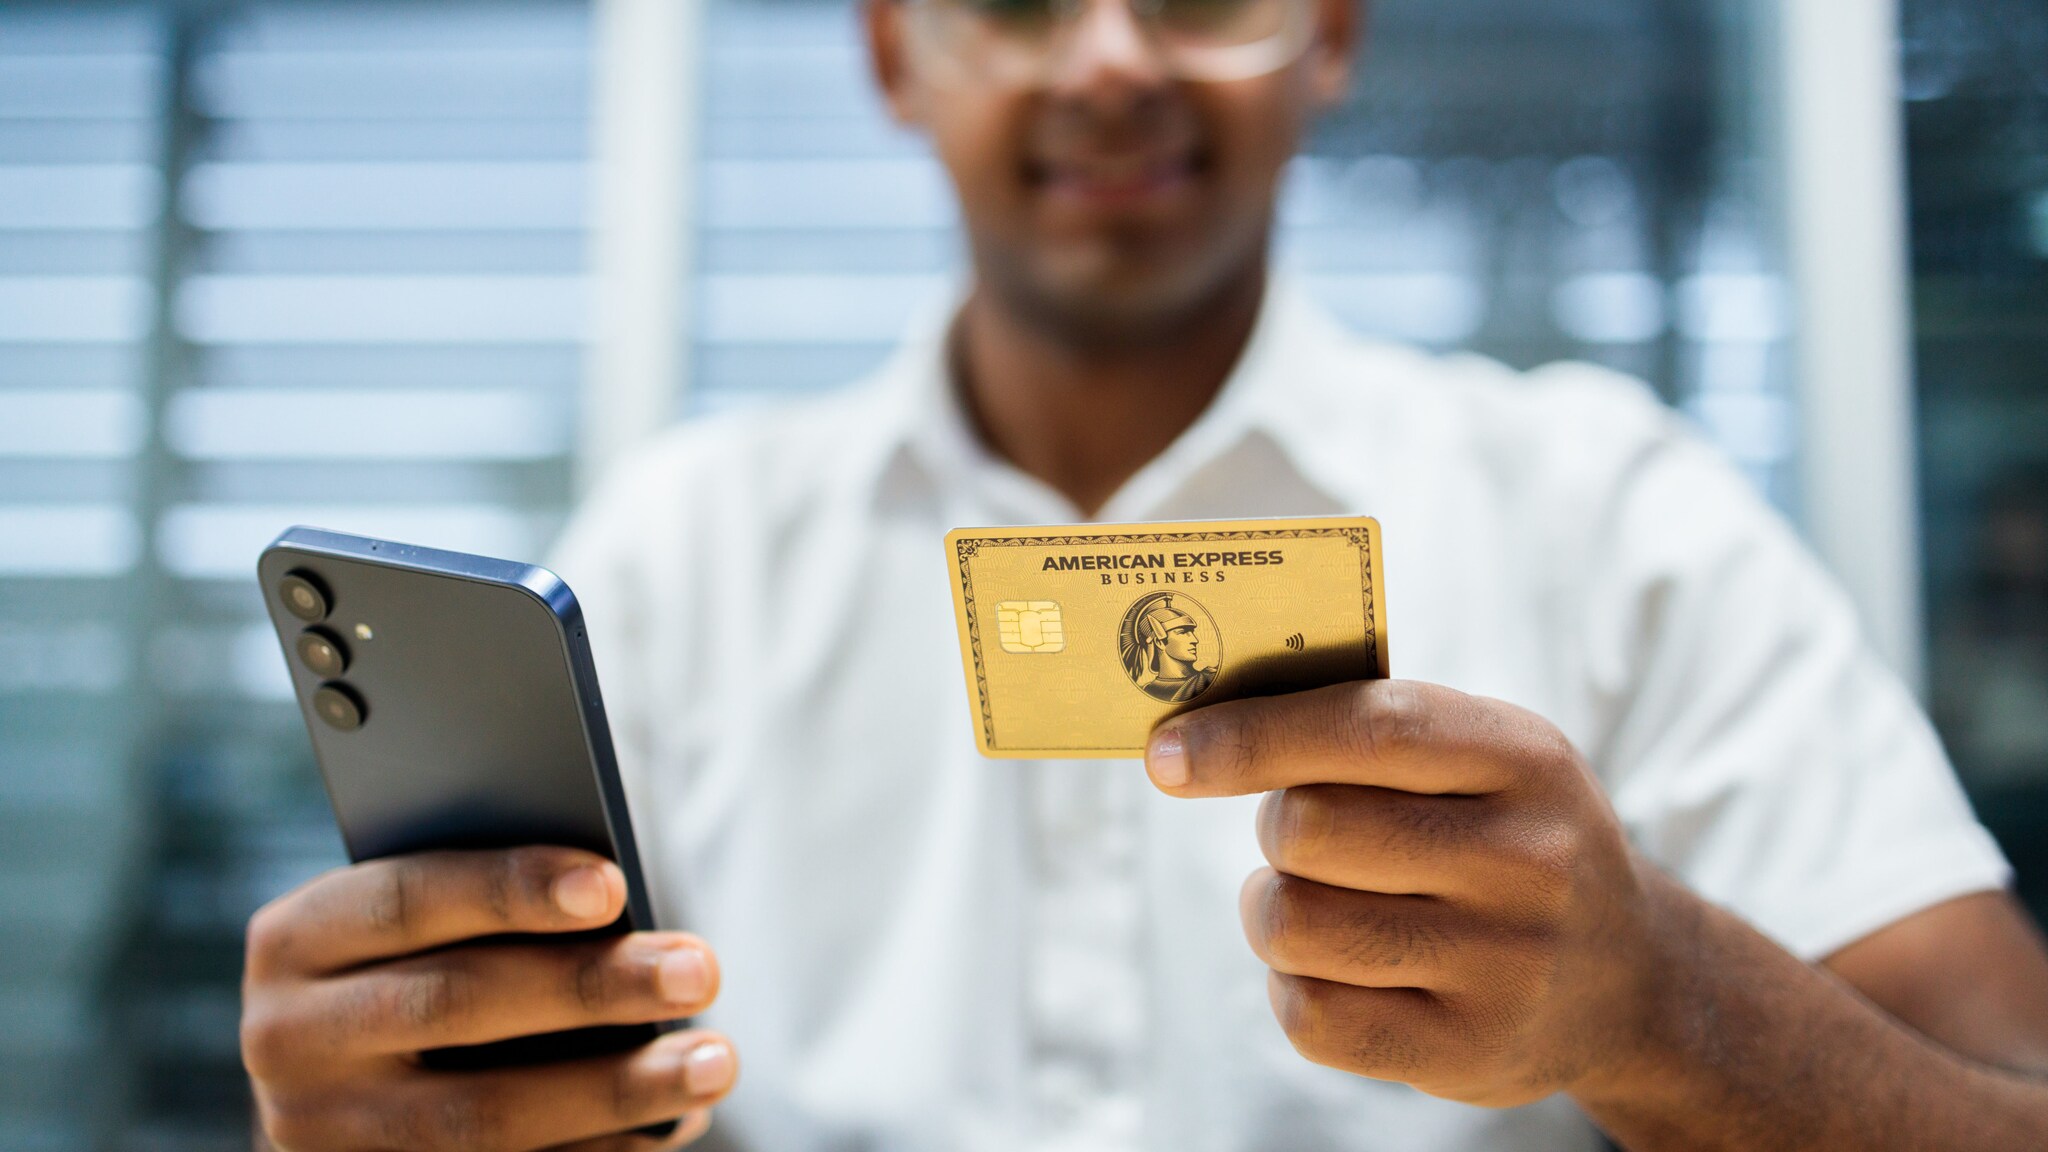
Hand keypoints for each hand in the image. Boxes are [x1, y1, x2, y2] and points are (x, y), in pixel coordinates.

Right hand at [242, 847, 736, 1150]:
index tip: (612, 886)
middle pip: (456, 1005)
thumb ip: (486, 910)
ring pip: (481, 1117)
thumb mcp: (418, 928)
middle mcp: (289, 1040)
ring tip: (712, 1060)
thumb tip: (612, 908)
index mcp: (297, 940)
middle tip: (699, 970)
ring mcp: (322, 1133)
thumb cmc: (418, 966)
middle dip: (589, 988)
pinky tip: (666, 1128)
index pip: (408, 899)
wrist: (337, 1089)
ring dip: (614, 1091)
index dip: (509, 889)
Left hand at [1146, 680, 1676, 1107]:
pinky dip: (1292, 984)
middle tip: (1306, 835)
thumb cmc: (1507, 837)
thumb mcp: (1484, 755)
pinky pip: (1307, 1012)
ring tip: (1320, 900)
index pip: (1367, 728)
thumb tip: (1202, 726)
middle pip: (1307, 828)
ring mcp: (1505, 966)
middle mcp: (1528, 861)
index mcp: (1525, 758)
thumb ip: (1369, 725)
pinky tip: (1337, 968)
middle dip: (1277, 827)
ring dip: (1273, 906)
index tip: (1167, 751)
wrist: (1628, 979)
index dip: (1250, 736)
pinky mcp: (1466, 1053)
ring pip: (1292, 922)